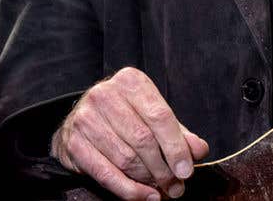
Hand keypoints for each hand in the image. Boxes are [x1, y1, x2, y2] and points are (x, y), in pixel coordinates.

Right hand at [51, 67, 210, 200]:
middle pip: (143, 140)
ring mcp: (86, 119)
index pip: (160, 117)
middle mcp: (105, 95)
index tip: (187, 170)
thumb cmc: (125, 116)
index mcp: (131, 82)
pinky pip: (106, 174)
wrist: (81, 120)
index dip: (176, 147)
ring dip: (148, 180)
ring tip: (162, 190)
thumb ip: (178, 132)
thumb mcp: (153, 116)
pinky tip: (146, 196)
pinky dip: (129, 190)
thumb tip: (199, 150)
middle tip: (176, 186)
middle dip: (164, 169)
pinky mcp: (73, 143)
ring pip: (126, 159)